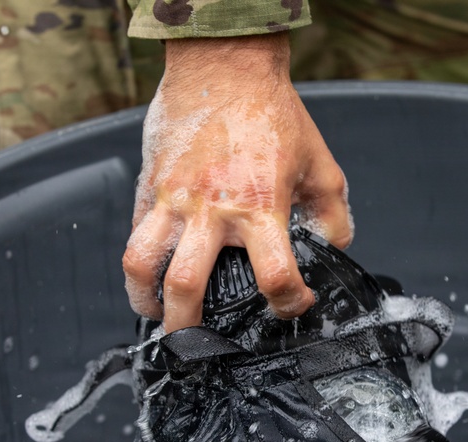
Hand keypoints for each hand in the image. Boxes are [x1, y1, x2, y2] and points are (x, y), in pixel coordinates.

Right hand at [122, 33, 352, 332]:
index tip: (292, 304)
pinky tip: (151, 273)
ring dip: (145, 301)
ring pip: (142, 264)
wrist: (225, 69)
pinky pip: (135, 233)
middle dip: (189, 330)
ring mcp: (173, 199)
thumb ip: (333, 215)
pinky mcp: (151, 186)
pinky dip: (140, 263)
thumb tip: (333, 250)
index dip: (288, 303)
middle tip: (197, 347)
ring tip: (156, 314)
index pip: (274, 277)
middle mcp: (211, 209)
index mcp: (259, 207)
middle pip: (186, 288)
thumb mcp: (321, 165)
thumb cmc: (272, 115)